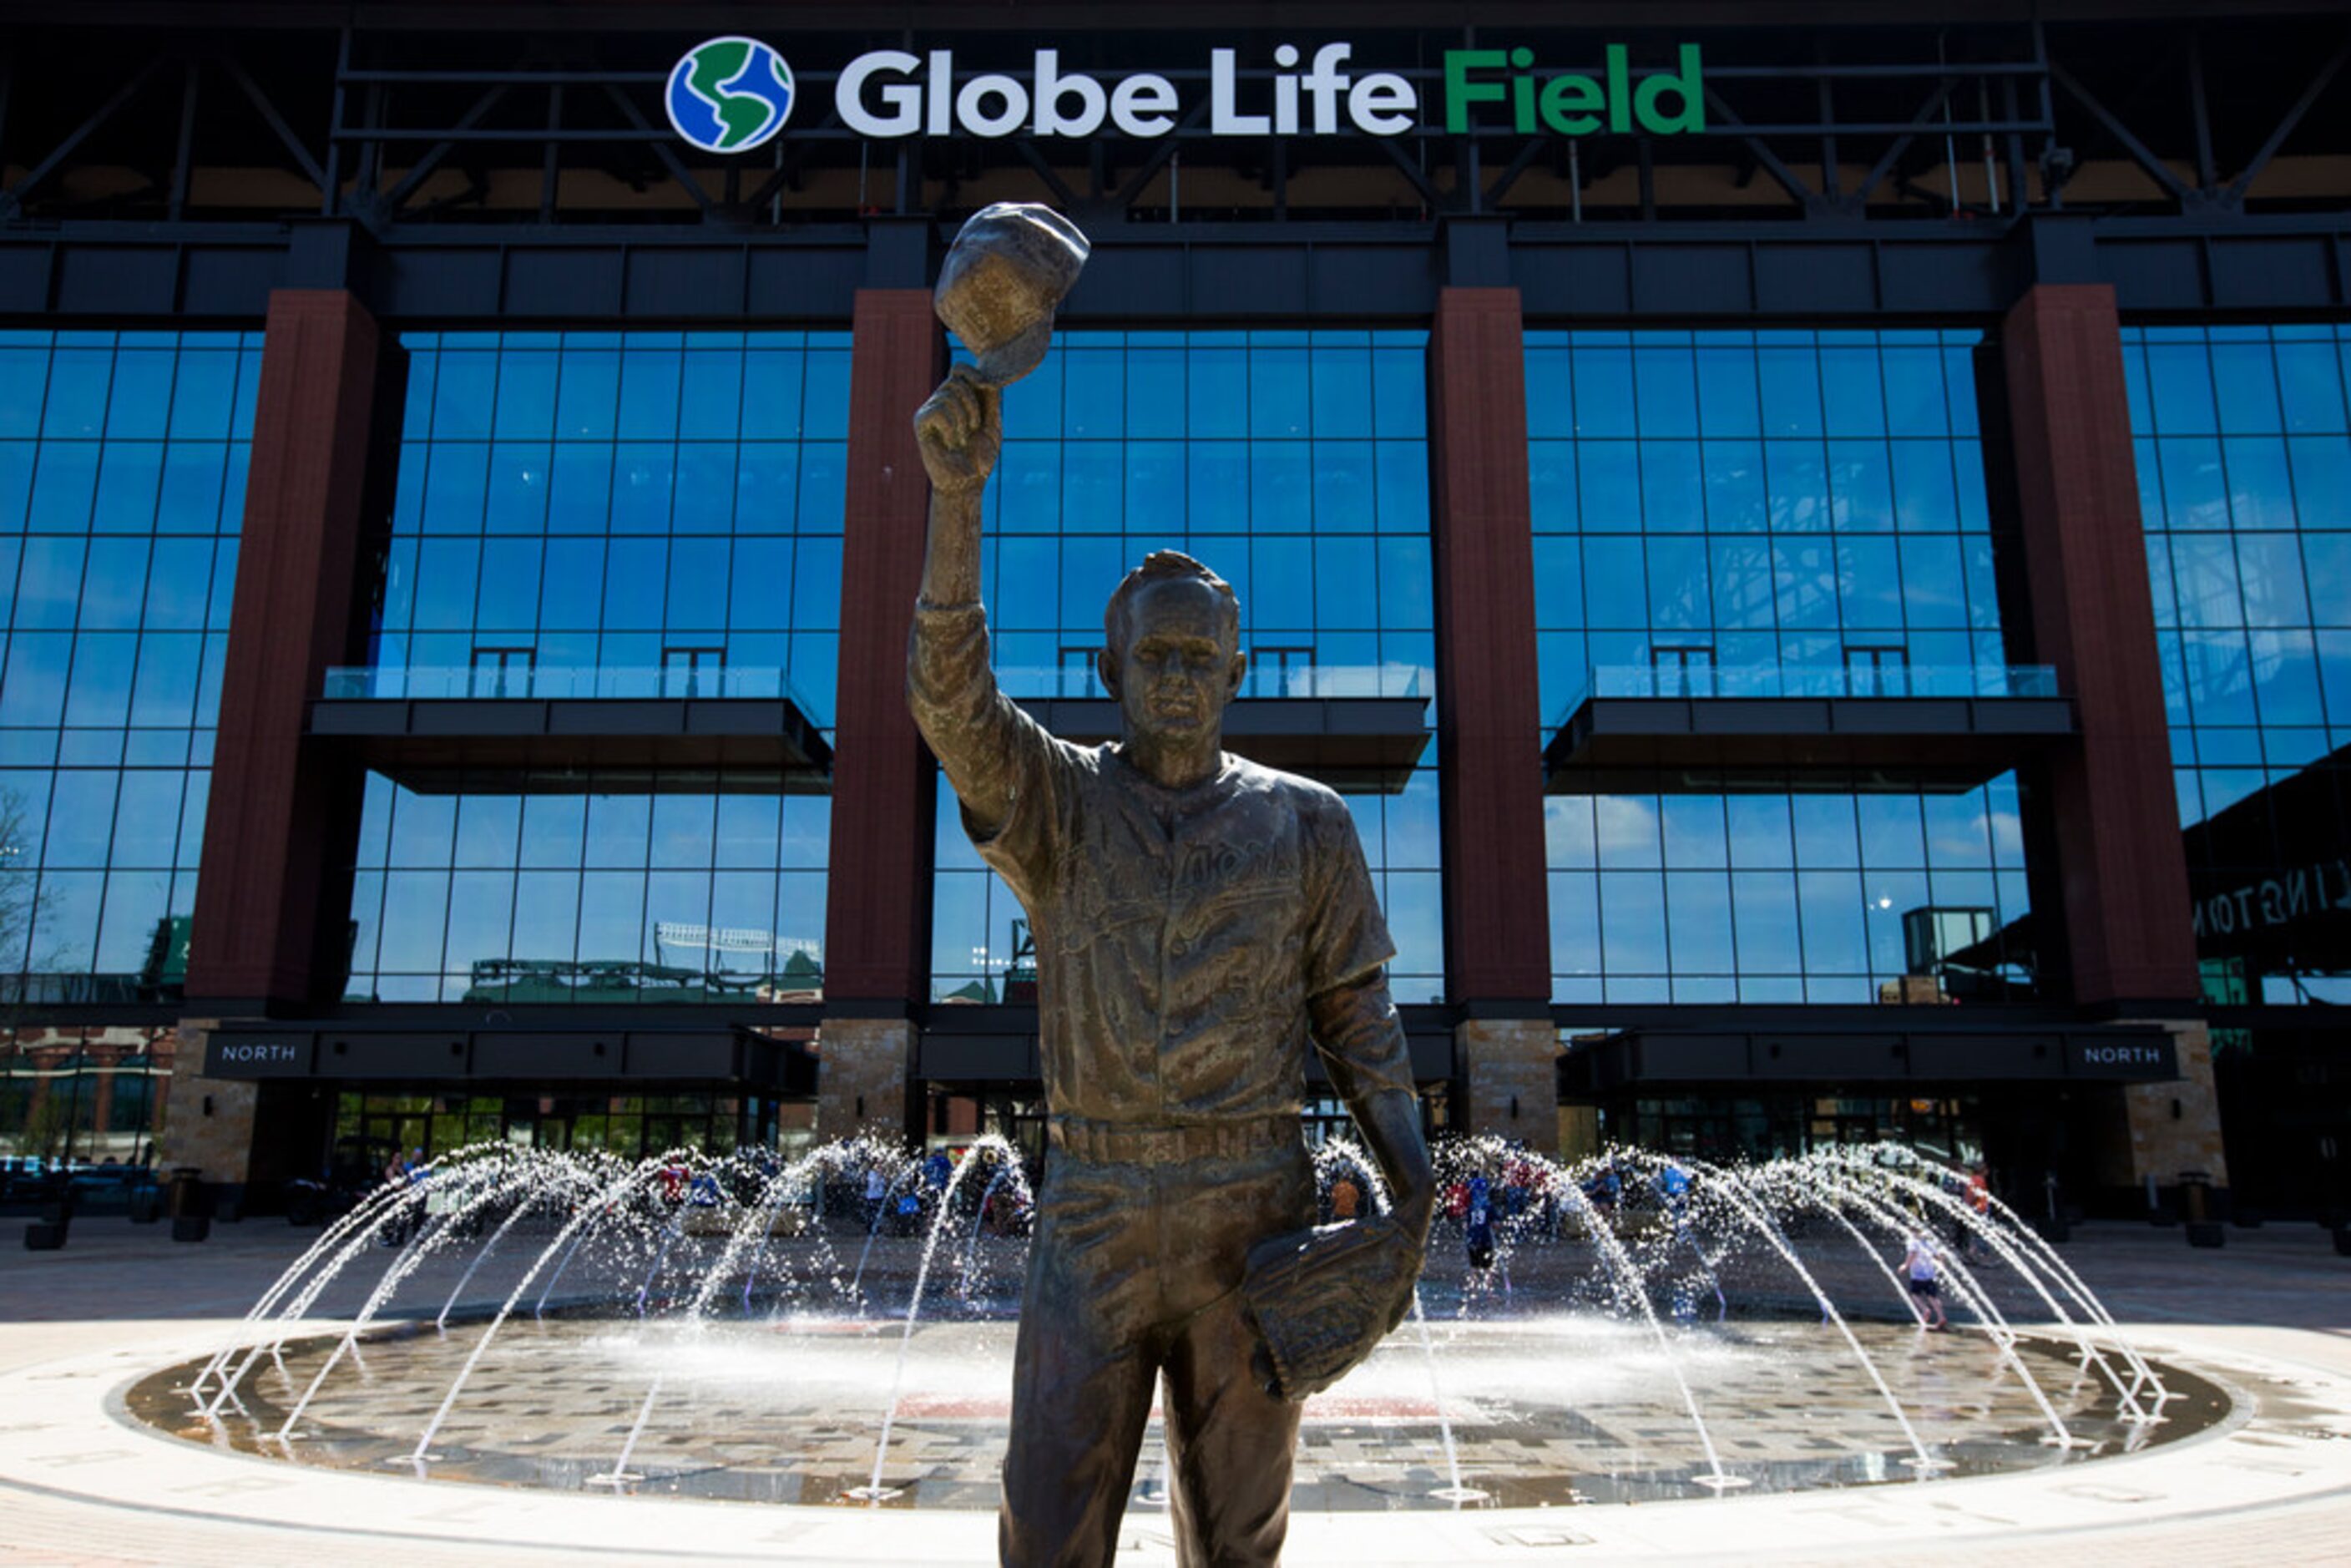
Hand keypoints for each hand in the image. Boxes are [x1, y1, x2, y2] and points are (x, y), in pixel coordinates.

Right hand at [914, 364, 1000, 495]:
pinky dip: (951, 426)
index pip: (961, 370)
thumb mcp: (992, 422)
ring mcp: (930, 410)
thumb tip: (981, 375)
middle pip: (956, 378)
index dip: (973, 373)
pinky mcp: (921, 422)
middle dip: (973, 402)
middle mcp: (942, 401)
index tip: (987, 388)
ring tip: (962, 439)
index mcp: (959, 399)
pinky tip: (952, 442)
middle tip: (974, 428)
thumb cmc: (980, 457)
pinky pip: (938, 409)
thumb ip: (989, 397)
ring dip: (963, 418)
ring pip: (949, 393)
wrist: (966, 483)